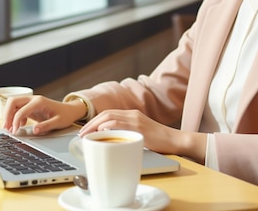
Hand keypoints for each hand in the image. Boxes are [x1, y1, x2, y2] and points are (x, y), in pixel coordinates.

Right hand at [3, 95, 84, 134]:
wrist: (70, 110)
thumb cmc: (65, 115)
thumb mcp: (58, 122)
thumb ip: (46, 126)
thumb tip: (34, 130)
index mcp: (39, 102)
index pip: (21, 110)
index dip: (15, 121)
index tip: (14, 131)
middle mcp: (34, 100)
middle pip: (13, 101)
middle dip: (7, 114)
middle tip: (6, 127)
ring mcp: (31, 102)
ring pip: (13, 104)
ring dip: (9, 115)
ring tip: (9, 128)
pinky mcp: (31, 107)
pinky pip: (18, 109)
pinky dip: (15, 116)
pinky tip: (20, 125)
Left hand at [78, 109, 206, 161]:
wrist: (175, 140)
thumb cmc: (159, 141)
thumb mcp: (140, 134)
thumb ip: (127, 134)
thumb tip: (111, 142)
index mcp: (132, 115)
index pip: (108, 114)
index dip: (95, 121)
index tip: (86, 130)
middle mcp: (132, 114)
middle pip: (106, 114)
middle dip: (91, 123)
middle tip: (81, 133)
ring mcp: (136, 119)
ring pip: (110, 117)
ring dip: (95, 125)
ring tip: (87, 135)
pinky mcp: (139, 127)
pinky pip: (119, 124)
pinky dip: (107, 128)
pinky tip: (100, 133)